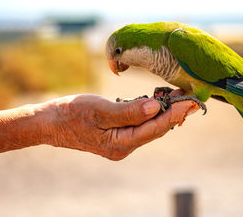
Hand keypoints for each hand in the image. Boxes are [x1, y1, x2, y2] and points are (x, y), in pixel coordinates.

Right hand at [37, 91, 198, 160]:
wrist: (50, 122)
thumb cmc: (71, 114)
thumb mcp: (99, 110)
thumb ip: (128, 111)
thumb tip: (155, 107)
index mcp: (121, 144)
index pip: (155, 128)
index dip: (175, 114)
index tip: (192, 101)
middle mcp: (124, 146)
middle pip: (155, 129)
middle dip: (174, 112)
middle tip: (192, 96)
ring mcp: (120, 141)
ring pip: (148, 126)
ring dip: (163, 111)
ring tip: (180, 96)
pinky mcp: (117, 134)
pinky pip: (139, 124)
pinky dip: (150, 112)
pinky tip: (158, 102)